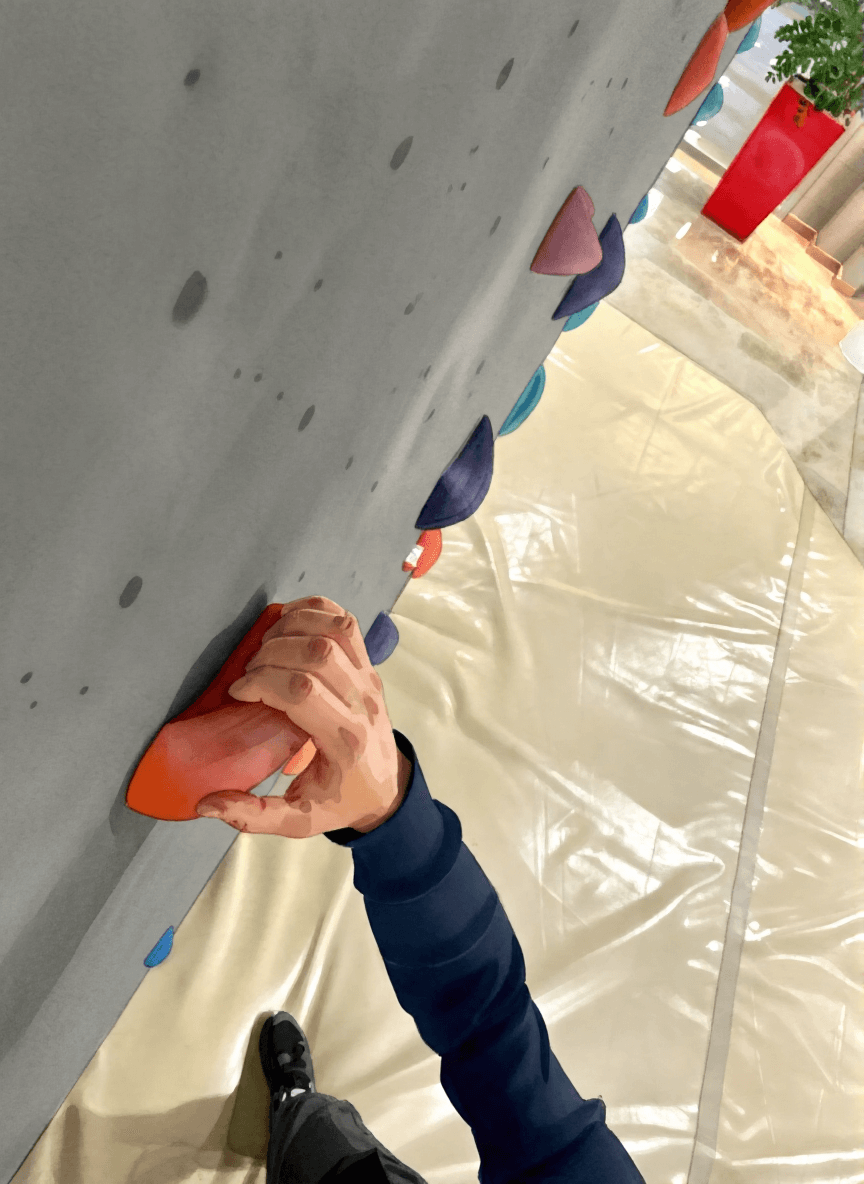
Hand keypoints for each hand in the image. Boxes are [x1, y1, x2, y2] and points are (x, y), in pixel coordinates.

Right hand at [195, 596, 409, 836]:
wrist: (386, 787)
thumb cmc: (340, 800)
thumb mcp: (299, 820)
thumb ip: (254, 817)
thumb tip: (207, 805)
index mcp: (345, 740)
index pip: (303, 691)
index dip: (262, 683)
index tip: (238, 693)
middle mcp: (362, 702)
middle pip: (317, 654)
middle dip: (271, 655)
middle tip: (249, 673)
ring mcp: (370, 679)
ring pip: (335, 631)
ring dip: (292, 628)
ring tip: (265, 648)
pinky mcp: (369, 664)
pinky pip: (346, 623)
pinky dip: (315, 610)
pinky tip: (288, 622)